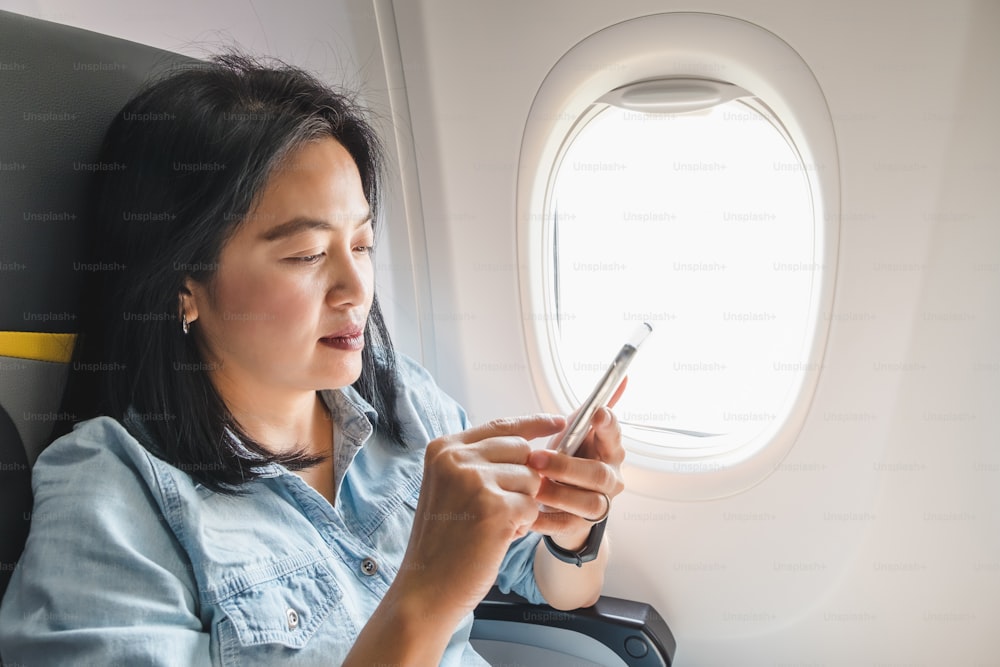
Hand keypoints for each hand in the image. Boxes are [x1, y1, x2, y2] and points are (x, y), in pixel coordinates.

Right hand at [394, 414, 565, 624]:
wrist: (427, 586)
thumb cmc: (443, 540)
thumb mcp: (449, 486)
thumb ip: (480, 461)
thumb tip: (530, 446)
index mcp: (444, 449)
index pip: (501, 425)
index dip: (533, 423)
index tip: (557, 421)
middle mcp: (457, 459)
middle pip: (522, 451)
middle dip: (523, 480)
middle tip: (499, 508)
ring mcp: (476, 481)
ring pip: (531, 480)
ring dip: (522, 505)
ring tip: (493, 525)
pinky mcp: (495, 508)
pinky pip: (532, 507)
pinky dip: (522, 525)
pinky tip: (497, 537)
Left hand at [528, 402, 625, 550]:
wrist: (567, 501)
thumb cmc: (570, 459)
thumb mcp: (577, 432)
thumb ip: (590, 409)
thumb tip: (621, 378)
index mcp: (610, 450)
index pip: (614, 434)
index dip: (607, 424)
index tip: (596, 413)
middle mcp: (611, 478)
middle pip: (598, 473)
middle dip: (567, 466)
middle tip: (537, 458)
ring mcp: (599, 503)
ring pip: (587, 502)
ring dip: (557, 493)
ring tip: (533, 487)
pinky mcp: (580, 525)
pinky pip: (566, 525)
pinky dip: (546, 520)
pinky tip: (529, 514)